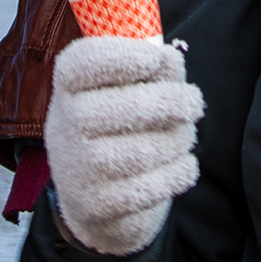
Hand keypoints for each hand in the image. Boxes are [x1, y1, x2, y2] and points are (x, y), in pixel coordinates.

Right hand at [44, 34, 202, 258]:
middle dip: (173, 102)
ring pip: (147, 149)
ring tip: (183, 137)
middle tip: (195, 102)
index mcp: (68, 88)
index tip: (156, 58)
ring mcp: (79, 169)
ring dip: (180, 140)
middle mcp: (65, 126)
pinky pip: (156, 185)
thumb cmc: (116, 127)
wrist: (92, 197)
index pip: (82, 63)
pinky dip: (181, 172)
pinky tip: (181, 165)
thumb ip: (152, 69)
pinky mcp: (99, 204)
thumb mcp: (125, 91)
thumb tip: (170, 58)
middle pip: (127, 107)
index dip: (122, 56)